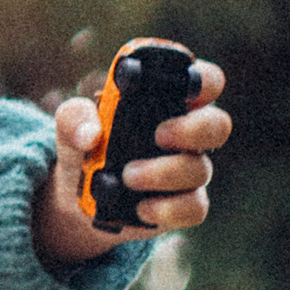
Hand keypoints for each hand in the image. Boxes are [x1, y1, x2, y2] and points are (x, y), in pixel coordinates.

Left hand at [35, 56, 232, 267]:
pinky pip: (195, 207)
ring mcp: (188, 170)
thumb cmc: (86, 147)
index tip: (184, 90)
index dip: (204, 81)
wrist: (78, 200)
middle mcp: (186, 135)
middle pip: (218, 125)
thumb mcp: (71, 127)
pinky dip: (168, 209)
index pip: (205, 82)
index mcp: (168, 101)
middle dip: (193, 129)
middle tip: (159, 135)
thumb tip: (91, 135)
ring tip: (127, 176)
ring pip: (200, 169)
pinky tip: (141, 208)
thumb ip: (75, 117)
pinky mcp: (183, 205)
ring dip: (163, 172)